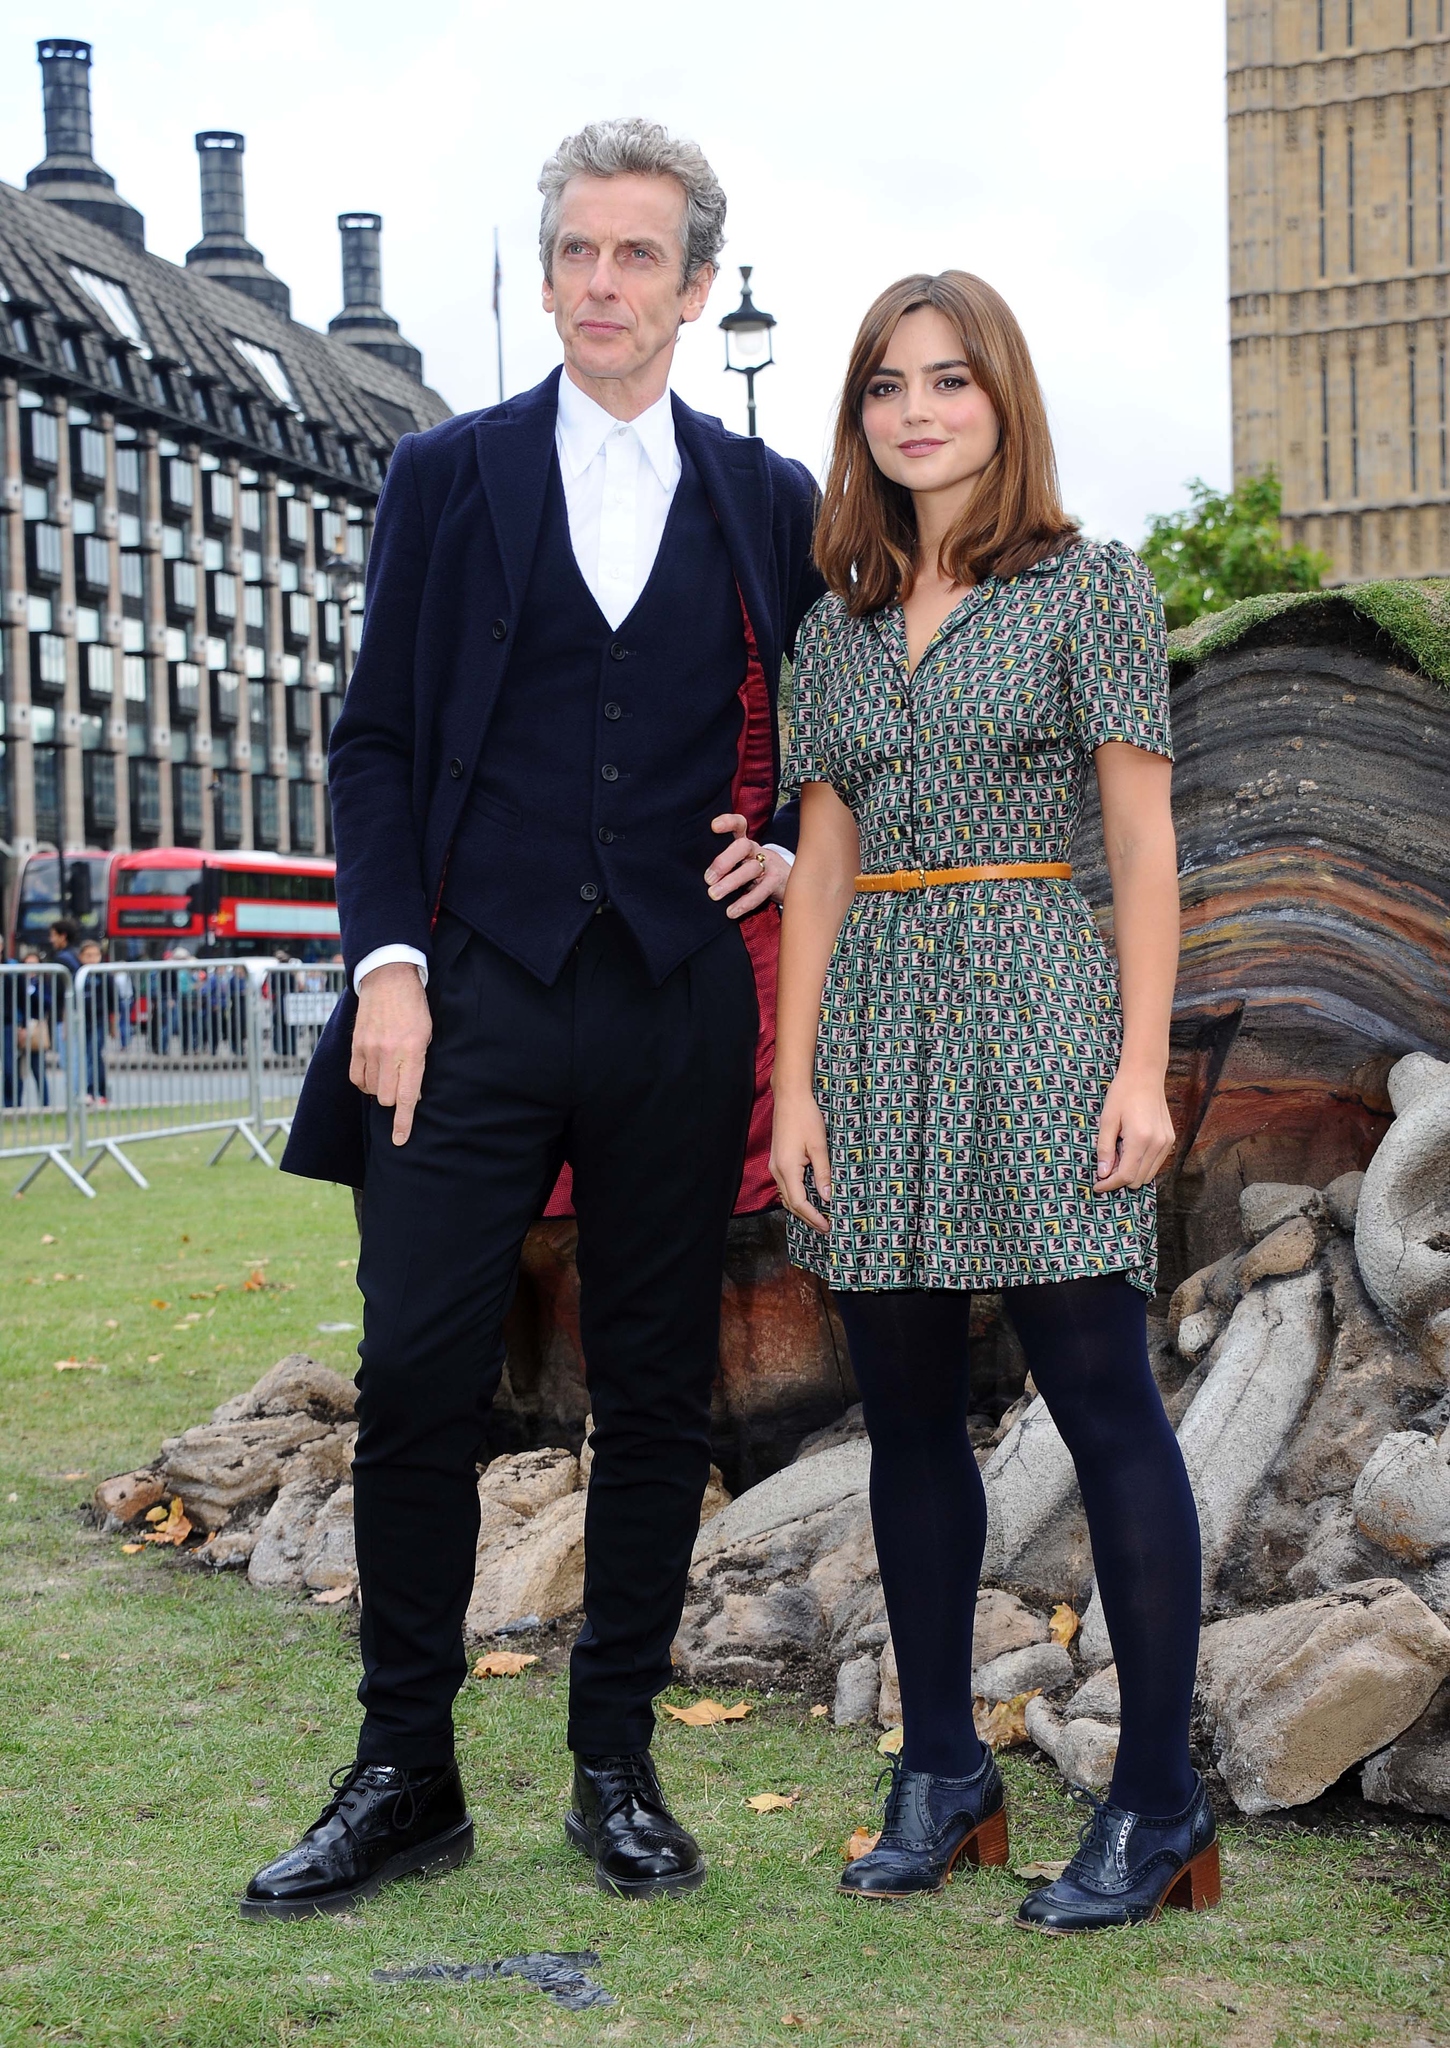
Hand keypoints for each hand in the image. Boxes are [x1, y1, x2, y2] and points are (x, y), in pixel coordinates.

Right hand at [349, 962, 431, 1146]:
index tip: (399, 1140)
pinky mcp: (356, 1045)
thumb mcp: (427, 1034)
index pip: (406, 1096)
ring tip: (388, 1072)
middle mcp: (389, 1053)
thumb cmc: (414, 1008)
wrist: (388, 979)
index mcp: (412, 1051)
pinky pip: (356, 1078)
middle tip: (400, 1084)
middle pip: (385, 1098)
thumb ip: (420, 1064)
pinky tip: (374, 1071)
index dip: (402, 1121)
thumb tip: (413, 1094)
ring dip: (379, 1089)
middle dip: (393, 1099)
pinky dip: (365, 1080)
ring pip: (370, 1090)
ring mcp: (369, 1049)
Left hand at [705, 814, 789, 917]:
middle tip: (708, 878)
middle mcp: (756, 851)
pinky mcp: (776, 882)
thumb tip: (694, 874)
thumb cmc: (755, 873)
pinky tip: (731, 912)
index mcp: (744, 843)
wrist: (790, 882)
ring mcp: (768, 865)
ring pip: (751, 869)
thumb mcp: (741, 862)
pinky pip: (761, 892)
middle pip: (742, 846)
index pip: (739, 825)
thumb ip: (723, 863)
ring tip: (714, 895)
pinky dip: (745, 902)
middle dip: (724, 861)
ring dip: (731, 882)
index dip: (728, 822)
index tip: (714, 827)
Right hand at [770, 1088, 832, 1233]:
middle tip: (825, 1227)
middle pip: (791, 1204)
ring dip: (802, 1209)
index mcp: (787, 1169)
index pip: (799, 1203)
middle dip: (808, 1218)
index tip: (827, 1225)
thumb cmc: (805, 1118)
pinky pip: (786, 1186)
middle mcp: (777, 1171)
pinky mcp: (778, 1161)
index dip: (813, 1217)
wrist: (790, 1098)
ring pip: (787, 1196)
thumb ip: (823, 1173)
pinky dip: (797, 1197)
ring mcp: (775, 1166)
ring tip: (819, 1217)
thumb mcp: (819, 1146)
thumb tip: (827, 1197)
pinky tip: (809, 1198)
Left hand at [1092, 1066, 1175, 1193]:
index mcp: (1140, 1139)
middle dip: (1119, 1179)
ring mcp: (1166, 1143)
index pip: (1125, 1176)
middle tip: (1105, 1166)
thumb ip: (1104, 1148)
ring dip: (1131, 1173)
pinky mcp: (1169, 1140)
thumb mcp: (1107, 1120)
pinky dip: (1141, 1165)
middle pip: (1138, 1180)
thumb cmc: (1122, 1094)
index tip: (1097, 1185)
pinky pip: (1155, 1164)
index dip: (1109, 1184)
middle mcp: (1157, 1144)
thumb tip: (1103, 1173)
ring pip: (1148, 1175)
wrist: (1145, 1075)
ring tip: (1117, 1156)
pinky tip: (1129, 1151)